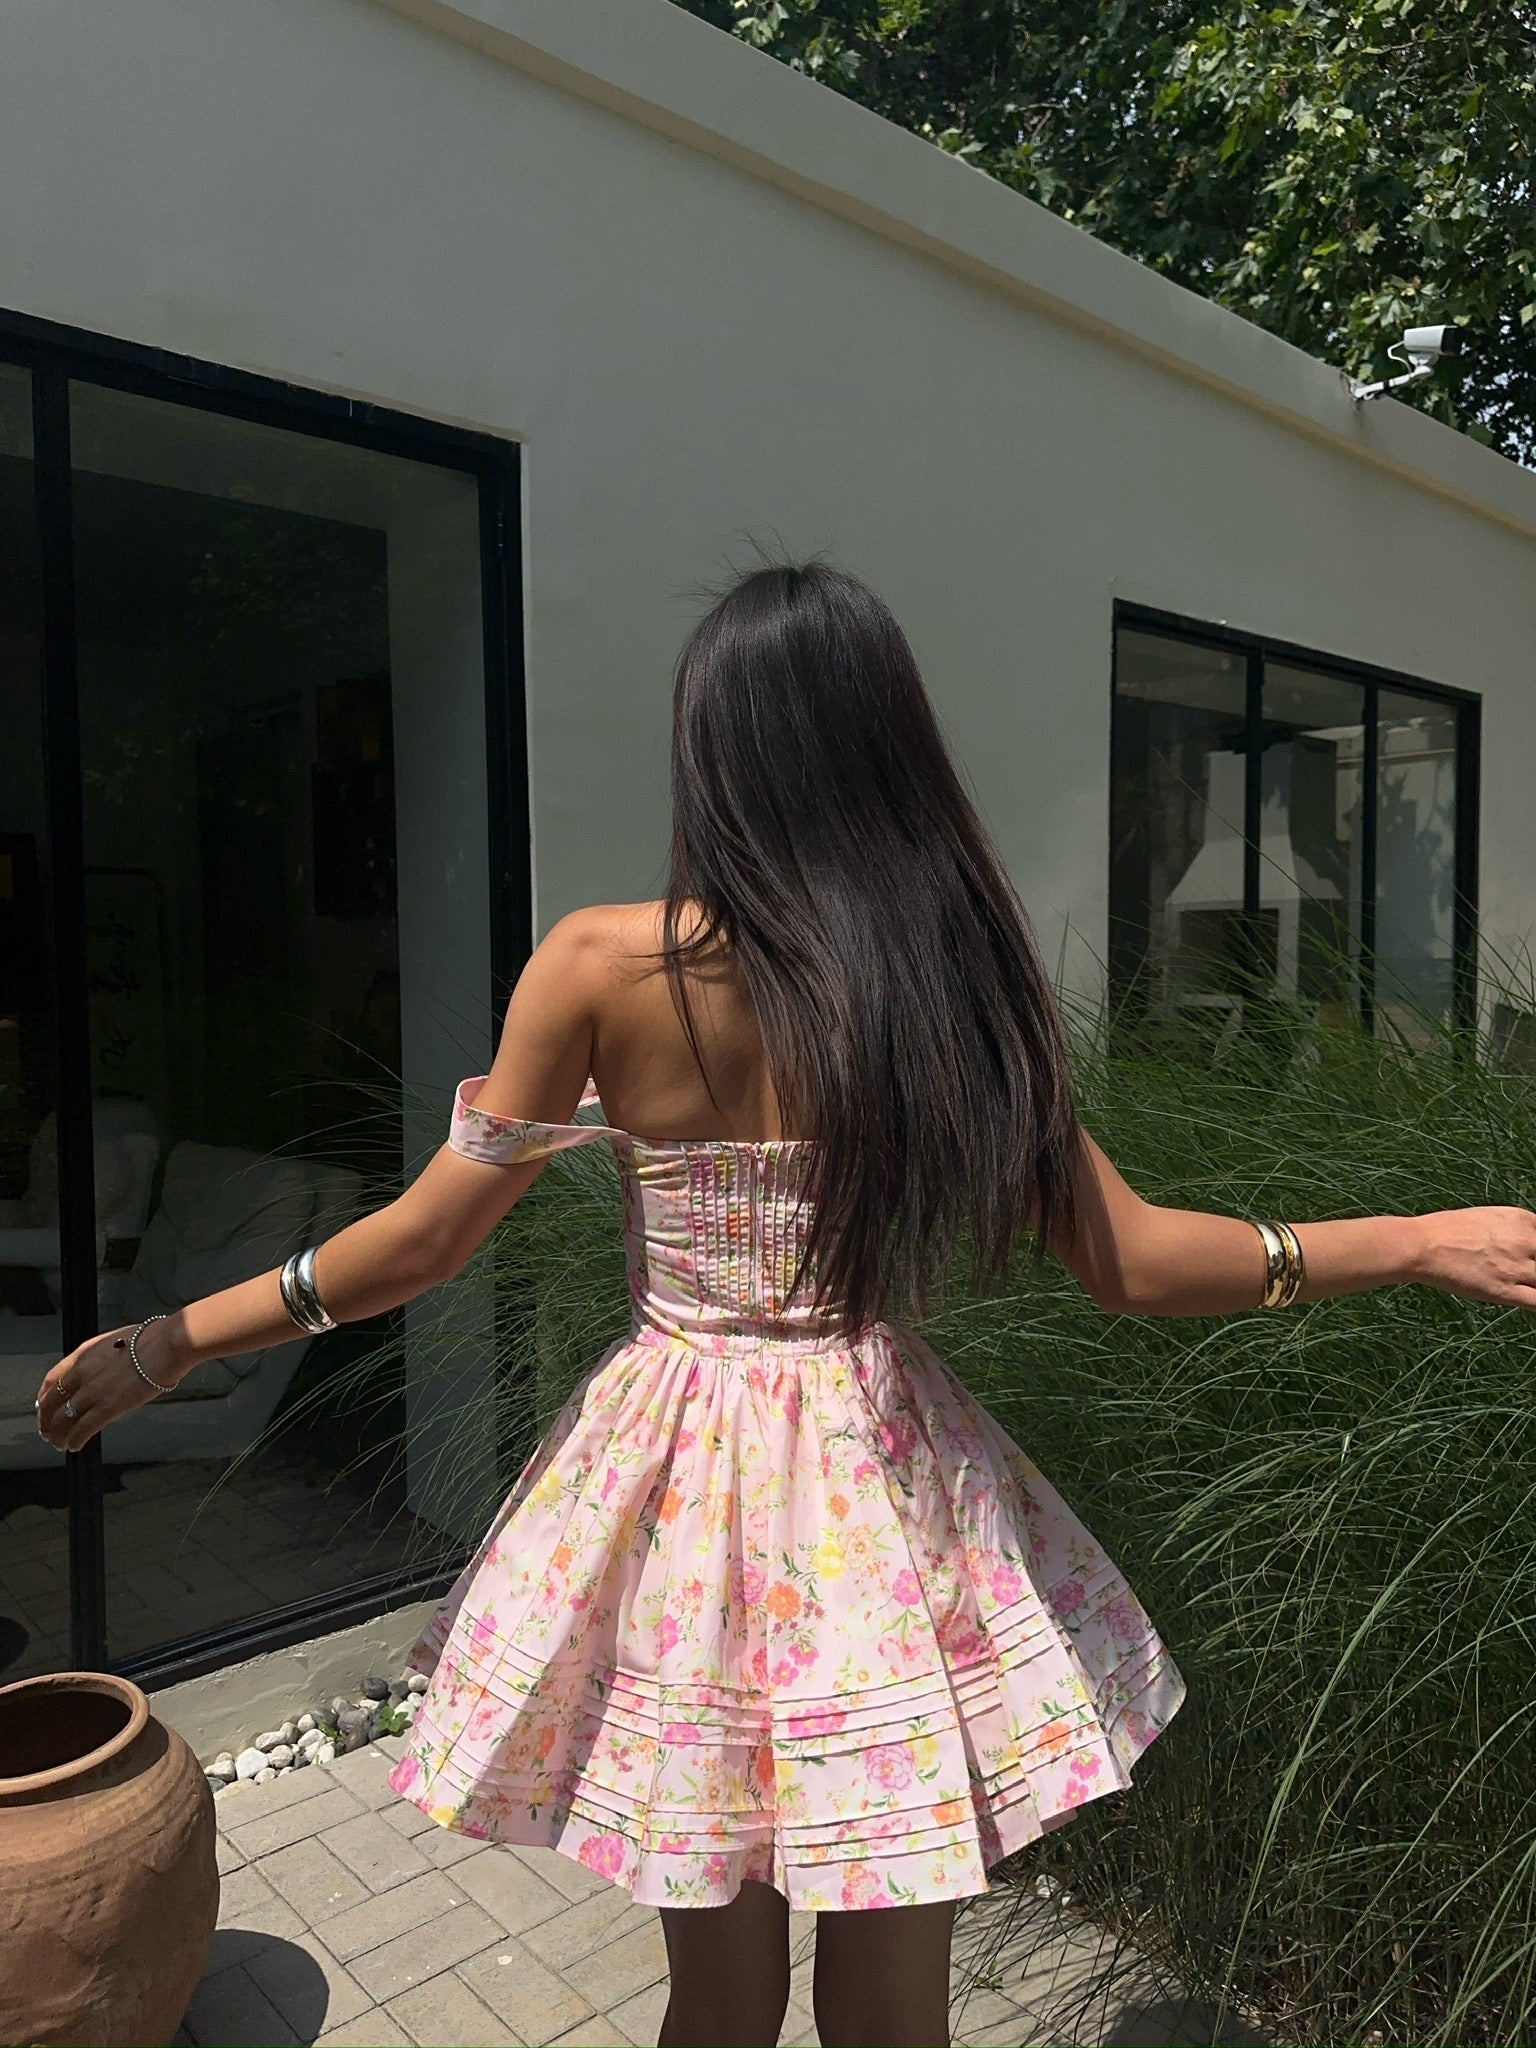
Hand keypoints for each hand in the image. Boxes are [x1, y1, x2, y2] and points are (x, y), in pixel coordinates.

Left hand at [34, 1320, 182, 1453]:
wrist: (165, 1345)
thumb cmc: (150, 1339)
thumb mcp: (114, 1341)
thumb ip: (101, 1359)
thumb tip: (103, 1372)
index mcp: (83, 1354)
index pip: (52, 1379)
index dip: (44, 1396)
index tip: (43, 1405)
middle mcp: (82, 1373)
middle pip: (52, 1402)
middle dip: (47, 1420)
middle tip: (47, 1429)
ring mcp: (93, 1392)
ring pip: (63, 1419)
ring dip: (58, 1434)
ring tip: (59, 1442)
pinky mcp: (108, 1407)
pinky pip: (83, 1429)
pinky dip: (75, 1440)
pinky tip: (75, 1446)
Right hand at [1411, 1207, 1535, 1308]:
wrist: (1422, 1245)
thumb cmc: (1446, 1230)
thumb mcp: (1488, 1218)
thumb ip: (1513, 1230)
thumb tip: (1524, 1246)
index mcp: (1522, 1219)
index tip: (1529, 1258)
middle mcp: (1526, 1241)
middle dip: (1535, 1266)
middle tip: (1523, 1272)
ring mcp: (1517, 1267)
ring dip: (1534, 1283)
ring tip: (1518, 1285)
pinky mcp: (1506, 1291)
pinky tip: (1527, 1302)